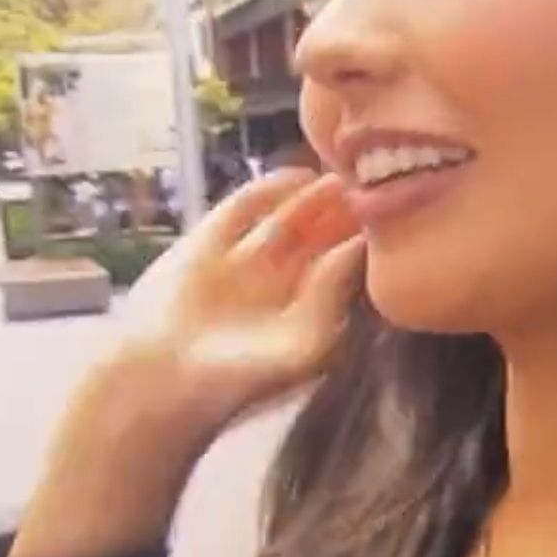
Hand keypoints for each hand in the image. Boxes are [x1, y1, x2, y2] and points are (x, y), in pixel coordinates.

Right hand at [122, 169, 364, 431]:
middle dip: (343, 214)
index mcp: (304, 312)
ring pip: (287, 218)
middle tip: (371, 187)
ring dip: (314, 198)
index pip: (342, 266)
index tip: (390, 216)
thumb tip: (356, 247)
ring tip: (341, 179)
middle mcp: (276, 285)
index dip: (363, 240)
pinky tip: (299, 177)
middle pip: (319, 237)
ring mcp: (243, 262)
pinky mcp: (207, 243)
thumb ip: (332, 297)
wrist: (166, 379)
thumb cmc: (242, 377)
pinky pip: (245, 207)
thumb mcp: (306, 344)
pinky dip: (270, 189)